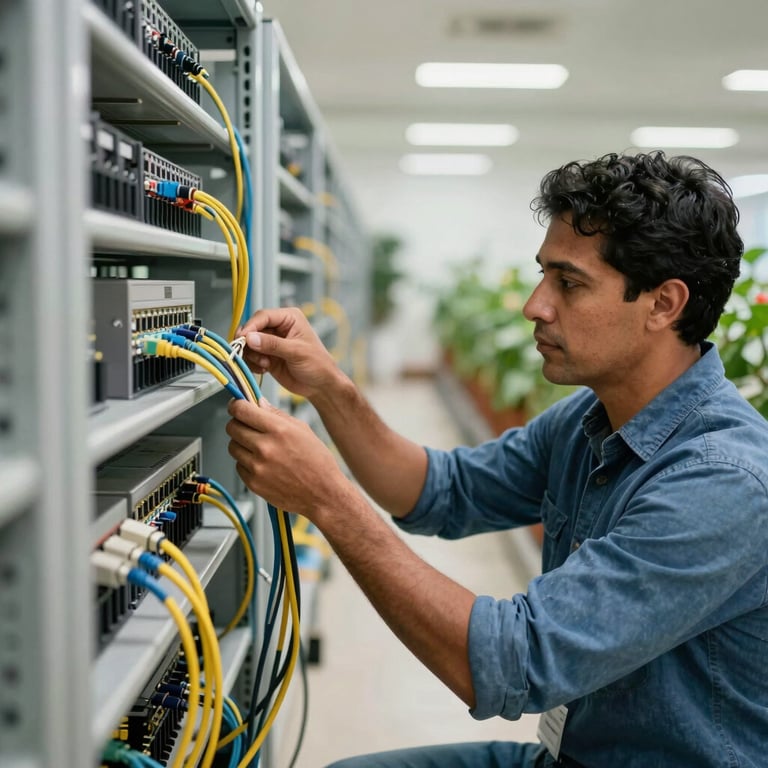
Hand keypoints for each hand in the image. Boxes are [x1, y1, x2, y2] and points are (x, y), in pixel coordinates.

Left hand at [226, 398, 351, 519]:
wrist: (323, 494)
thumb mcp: (302, 430)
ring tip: (259, 447)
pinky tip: (263, 463)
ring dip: (241, 443)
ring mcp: (257, 467)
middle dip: (238, 423)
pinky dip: (246, 462)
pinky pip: (238, 465)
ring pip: (232, 446)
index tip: (237, 405)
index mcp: (279, 430)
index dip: (236, 405)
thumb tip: (259, 403)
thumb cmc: (317, 462)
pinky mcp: (253, 483)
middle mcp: (265, 447)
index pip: (241, 410)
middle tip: (248, 426)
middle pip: (232, 427)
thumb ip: (277, 415)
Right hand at [237, 307, 337, 399]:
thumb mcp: (296, 352)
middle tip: (251, 355)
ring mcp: (271, 342)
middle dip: (249, 343)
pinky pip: (250, 356)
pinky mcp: (267, 356)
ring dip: (252, 355)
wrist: (320, 385)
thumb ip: (272, 344)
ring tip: (265, 364)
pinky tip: (264, 369)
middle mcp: (278, 327)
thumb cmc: (317, 364)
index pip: (263, 316)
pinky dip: (252, 363)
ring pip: (249, 343)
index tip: (242, 338)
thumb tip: (250, 338)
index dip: (251, 326)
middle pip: (252, 329)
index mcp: (289, 318)